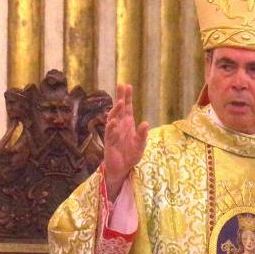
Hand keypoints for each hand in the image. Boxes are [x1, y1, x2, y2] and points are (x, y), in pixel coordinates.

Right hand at [104, 84, 148, 200]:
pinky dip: (111, 127)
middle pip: (119, 109)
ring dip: (116, 110)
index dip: (127, 97)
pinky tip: (113, 121)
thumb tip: (145, 123)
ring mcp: (113, 132)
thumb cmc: (131, 155)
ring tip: (121, 103)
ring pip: (113, 118)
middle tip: (120, 85)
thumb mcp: (140, 144)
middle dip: (120, 97)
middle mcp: (120, 125)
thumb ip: (142, 135)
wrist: (122, 168)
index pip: (128, 108)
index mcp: (128, 124)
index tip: (127, 85)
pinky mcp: (109, 142)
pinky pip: (109, 133)